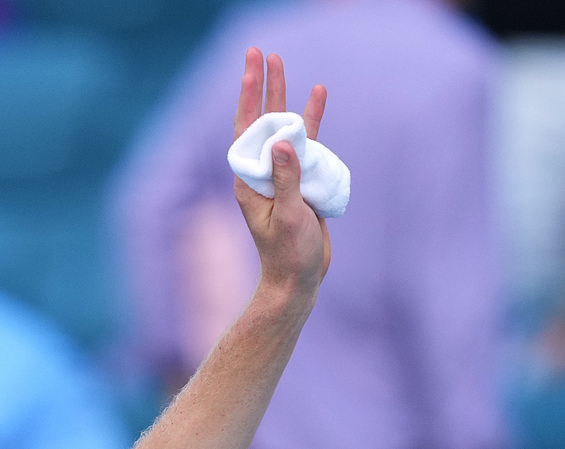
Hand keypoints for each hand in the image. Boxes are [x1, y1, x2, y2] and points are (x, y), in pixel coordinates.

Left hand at [232, 48, 330, 301]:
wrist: (298, 279)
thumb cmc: (289, 255)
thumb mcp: (289, 217)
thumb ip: (286, 179)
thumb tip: (283, 142)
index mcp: (249, 180)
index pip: (246, 129)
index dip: (249, 96)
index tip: (252, 68)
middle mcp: (261, 172)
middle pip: (262, 119)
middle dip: (264, 86)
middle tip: (263, 53)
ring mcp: (281, 174)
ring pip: (284, 126)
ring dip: (286, 97)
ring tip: (284, 63)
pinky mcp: (300, 179)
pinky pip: (305, 142)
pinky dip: (310, 119)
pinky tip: (317, 95)